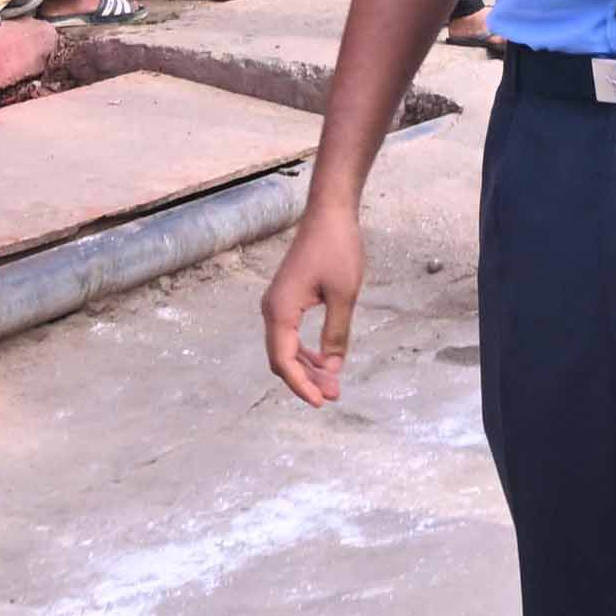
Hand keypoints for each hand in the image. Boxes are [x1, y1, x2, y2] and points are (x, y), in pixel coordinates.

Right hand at [262, 195, 365, 402]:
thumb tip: (334, 368)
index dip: (301, 385)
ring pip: (286, 348)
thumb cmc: (336, 249)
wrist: (329, 214)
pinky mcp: (287, 299)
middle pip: (282, 358)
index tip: (321, 401)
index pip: (284, 360)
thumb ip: (336, 334)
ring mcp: (277, 304)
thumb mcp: (343, 295)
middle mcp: (272, 310)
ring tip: (333, 383)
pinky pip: (290, 334)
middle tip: (334, 395)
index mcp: (280, 311)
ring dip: (307, 367)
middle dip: (306, 379)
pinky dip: (305, 350)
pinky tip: (325, 359)